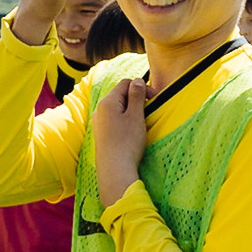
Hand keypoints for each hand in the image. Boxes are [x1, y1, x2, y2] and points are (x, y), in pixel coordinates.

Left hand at [92, 75, 151, 207]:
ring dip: (131, 111)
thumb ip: (137, 96)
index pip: (125, 83)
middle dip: (136, 99)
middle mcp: (99, 110)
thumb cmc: (127, 142)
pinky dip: (124, 121)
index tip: (153, 99)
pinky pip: (113, 120)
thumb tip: (138, 81)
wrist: (114, 170)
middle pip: (120, 95)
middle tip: (149, 111)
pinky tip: (131, 133)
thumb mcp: (136, 115)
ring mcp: (98, 122)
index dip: (141, 88)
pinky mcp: (100, 134)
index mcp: (108, 102)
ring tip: (141, 123)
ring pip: (117, 108)